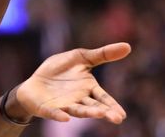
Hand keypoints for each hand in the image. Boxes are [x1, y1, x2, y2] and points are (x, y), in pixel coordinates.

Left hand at [11, 42, 130, 123]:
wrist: (36, 81)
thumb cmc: (60, 70)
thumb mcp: (80, 57)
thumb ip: (102, 54)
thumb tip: (128, 46)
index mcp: (88, 88)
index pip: (103, 98)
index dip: (112, 105)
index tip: (122, 114)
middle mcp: (79, 100)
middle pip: (94, 107)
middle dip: (104, 112)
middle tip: (117, 118)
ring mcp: (64, 105)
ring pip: (77, 110)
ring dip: (88, 113)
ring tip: (99, 114)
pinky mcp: (48, 108)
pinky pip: (54, 113)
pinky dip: (59, 115)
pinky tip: (65, 118)